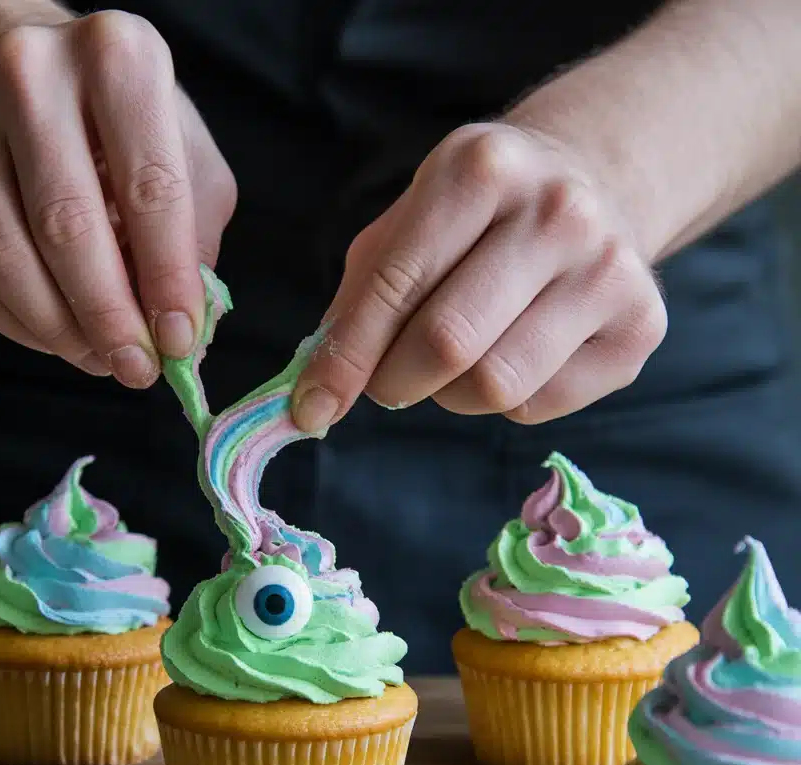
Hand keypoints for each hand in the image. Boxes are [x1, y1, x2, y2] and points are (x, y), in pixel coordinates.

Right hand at [0, 12, 236, 386]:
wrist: (37, 83)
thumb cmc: (128, 131)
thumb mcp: (190, 166)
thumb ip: (194, 245)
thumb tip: (181, 340)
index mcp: (117, 57)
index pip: (149, 188)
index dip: (167, 280)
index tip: (178, 342)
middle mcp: (29, 71)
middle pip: (66, 226)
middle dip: (108, 318)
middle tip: (136, 369)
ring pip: (4, 256)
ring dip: (58, 330)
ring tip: (100, 359)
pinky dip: (14, 322)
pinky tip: (54, 337)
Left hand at [292, 123, 665, 429]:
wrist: (596, 185)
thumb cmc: (478, 217)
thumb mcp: (409, 224)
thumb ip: (359, 299)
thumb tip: (318, 393)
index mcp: (482, 169)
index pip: (395, 285)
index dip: (344, 358)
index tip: (310, 408)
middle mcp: (558, 212)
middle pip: (447, 344)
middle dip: (394, 382)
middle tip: (387, 382)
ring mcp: (610, 270)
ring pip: (494, 386)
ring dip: (450, 395)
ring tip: (457, 361)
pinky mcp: (641, 327)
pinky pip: (539, 405)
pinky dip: (506, 401)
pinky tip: (515, 353)